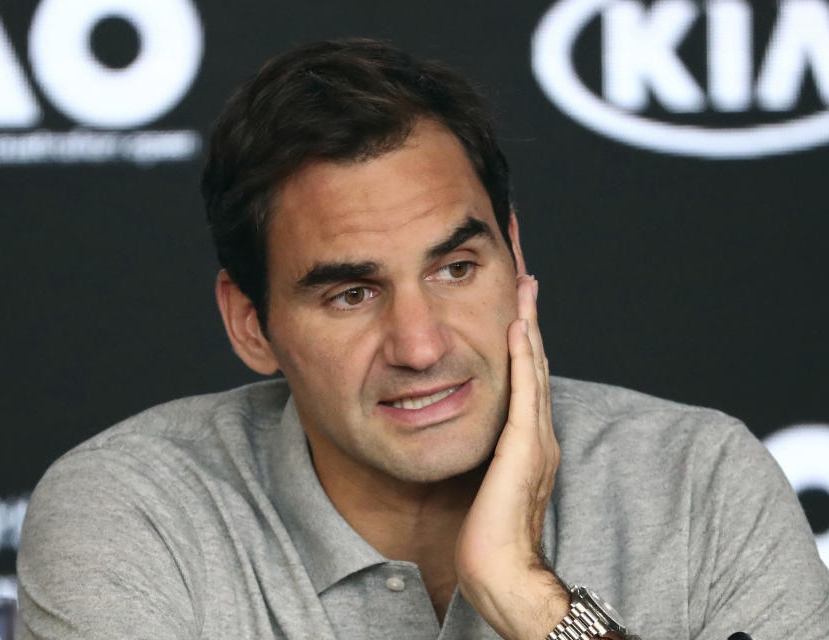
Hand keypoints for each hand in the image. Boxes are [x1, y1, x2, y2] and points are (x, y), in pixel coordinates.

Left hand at [454, 274, 568, 639]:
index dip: (522, 335)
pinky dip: (523, 358)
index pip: (525, 375)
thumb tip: (463, 429)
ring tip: (525, 284)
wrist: (501, 570)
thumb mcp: (483, 480)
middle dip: (529, 316)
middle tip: (525, 274)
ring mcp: (535, 439)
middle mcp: (538, 433)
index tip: (514, 300)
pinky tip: (518, 327)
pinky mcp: (525, 449)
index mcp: (528, 440)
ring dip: (529, 323)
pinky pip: (524, 393)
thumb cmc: (486, 535)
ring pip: (533, 368)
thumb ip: (484, 453)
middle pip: (534, 361)